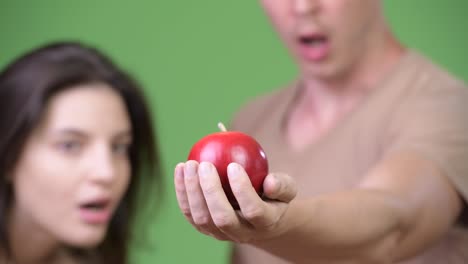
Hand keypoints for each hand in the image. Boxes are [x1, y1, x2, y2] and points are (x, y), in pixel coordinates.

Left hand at [174, 160, 296, 243]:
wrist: (260, 217)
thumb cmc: (274, 195)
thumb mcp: (286, 188)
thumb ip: (282, 184)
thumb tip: (270, 182)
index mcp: (265, 223)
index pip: (254, 210)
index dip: (243, 189)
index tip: (234, 165)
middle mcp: (242, 234)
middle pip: (223, 218)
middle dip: (211, 191)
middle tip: (205, 164)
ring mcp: (220, 234)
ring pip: (202, 218)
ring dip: (192, 191)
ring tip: (189, 163)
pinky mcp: (204, 229)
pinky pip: (189, 212)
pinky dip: (182, 192)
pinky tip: (180, 168)